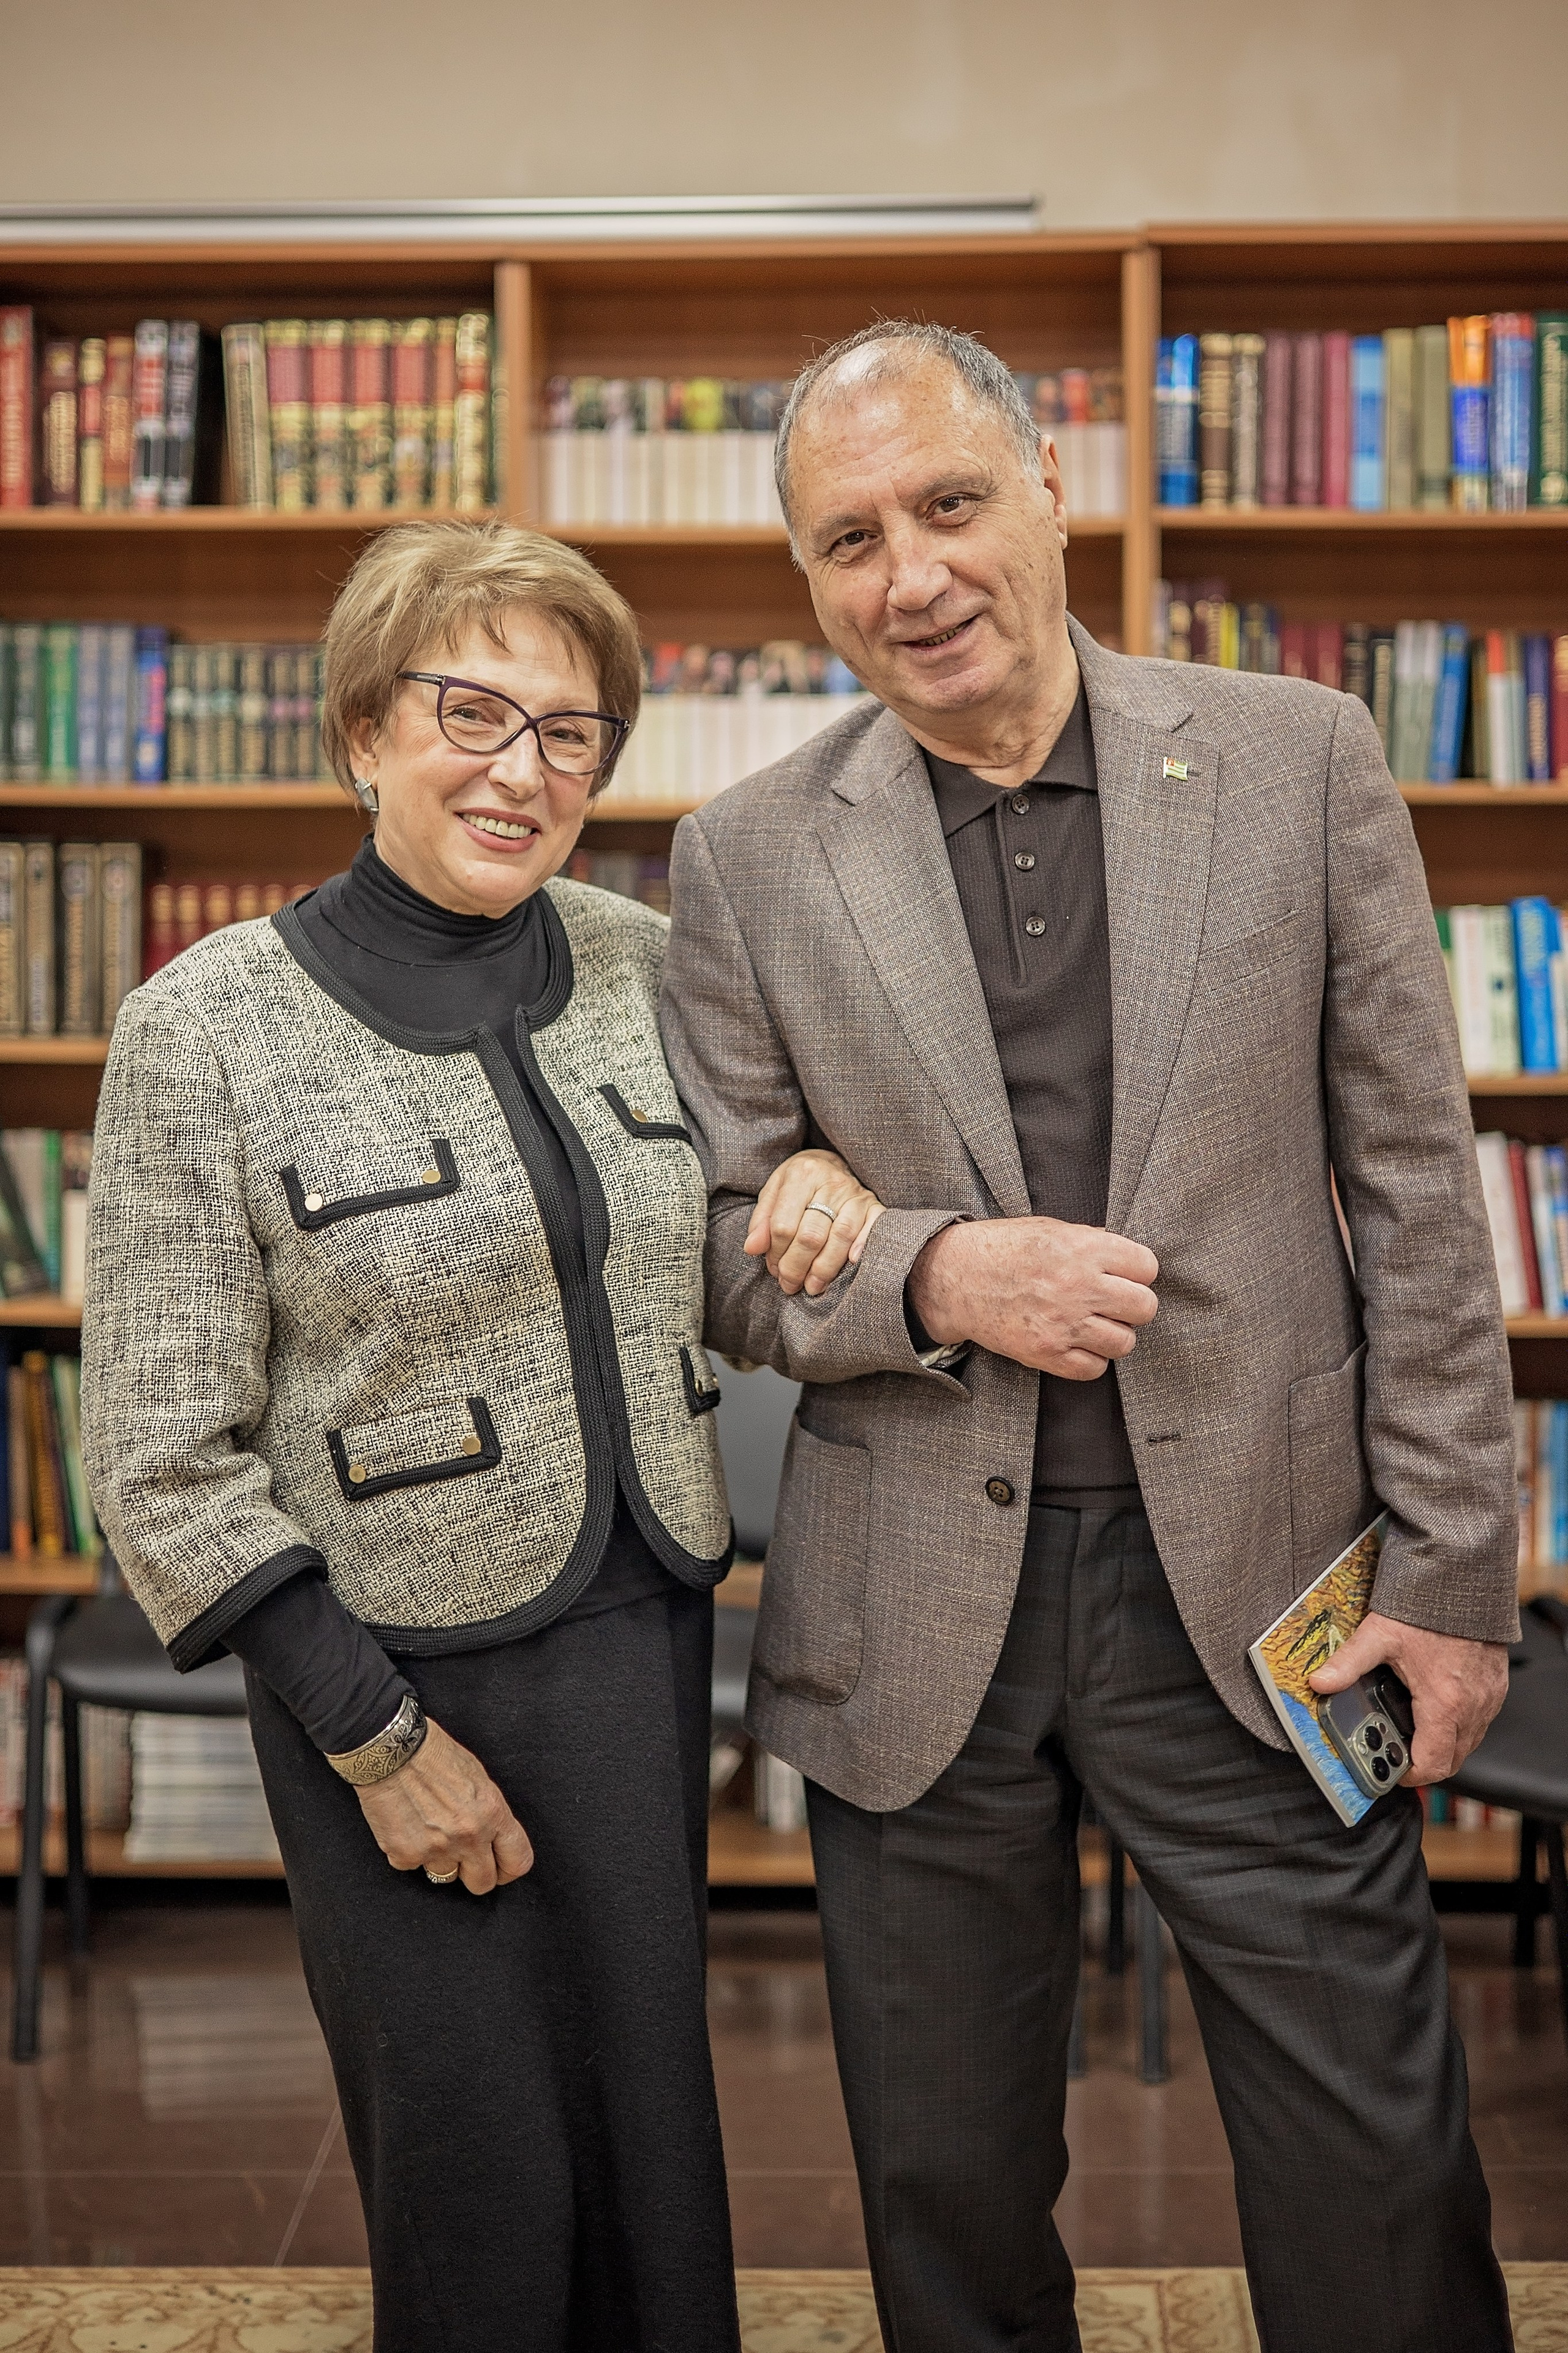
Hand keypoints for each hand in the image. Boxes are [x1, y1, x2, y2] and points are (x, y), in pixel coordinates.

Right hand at [354, 1716, 533, 1893]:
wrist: (390, 1751)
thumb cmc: (434, 1755)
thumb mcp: (478, 1779)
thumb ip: (489, 1815)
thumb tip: (493, 1840)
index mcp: (491, 1813)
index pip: (517, 1862)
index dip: (508, 1869)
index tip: (500, 1868)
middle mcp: (467, 1836)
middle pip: (482, 1883)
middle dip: (475, 1874)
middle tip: (465, 1858)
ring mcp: (435, 1849)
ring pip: (445, 1877)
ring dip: (440, 1860)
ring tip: (429, 1830)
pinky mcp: (404, 1855)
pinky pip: (413, 1866)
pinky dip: (410, 1851)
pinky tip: (406, 1825)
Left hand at [744, 1149, 885, 1297]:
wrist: (831, 1162)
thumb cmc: (798, 1183)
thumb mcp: (773, 1192)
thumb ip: (761, 1220)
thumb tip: (752, 1249)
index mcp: (801, 1175)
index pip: (784, 1225)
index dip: (776, 1254)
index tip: (773, 1270)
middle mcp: (830, 1182)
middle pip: (811, 1236)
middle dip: (797, 1267)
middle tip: (789, 1285)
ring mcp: (855, 1194)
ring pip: (841, 1237)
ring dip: (825, 1269)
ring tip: (812, 1287)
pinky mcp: (874, 1204)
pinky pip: (873, 1228)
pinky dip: (863, 1247)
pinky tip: (851, 1264)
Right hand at [907, 1216, 1157, 1376]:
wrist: (954, 1278)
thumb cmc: (1003, 1248)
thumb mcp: (1051, 1229)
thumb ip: (1092, 1242)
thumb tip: (1127, 1260)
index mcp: (1083, 1249)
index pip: (1147, 1267)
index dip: (1138, 1272)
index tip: (1125, 1275)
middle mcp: (1078, 1287)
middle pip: (1144, 1307)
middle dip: (1133, 1306)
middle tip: (1113, 1303)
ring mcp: (1063, 1324)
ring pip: (1124, 1342)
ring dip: (1113, 1335)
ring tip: (1093, 1324)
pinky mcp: (1046, 1353)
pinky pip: (1094, 1368)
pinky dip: (1090, 1359)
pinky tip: (1077, 1343)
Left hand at [1307, 1611, 1509, 1785]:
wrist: (1464, 1578)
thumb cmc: (1427, 1607)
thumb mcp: (1378, 1635)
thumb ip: (1347, 1664)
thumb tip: (1318, 1683)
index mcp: (1444, 1704)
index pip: (1433, 1764)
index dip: (1411, 1775)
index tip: (1393, 1770)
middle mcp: (1473, 1707)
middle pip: (1453, 1759)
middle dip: (1426, 1763)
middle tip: (1400, 1751)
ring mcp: (1489, 1697)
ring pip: (1469, 1741)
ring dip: (1445, 1744)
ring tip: (1416, 1729)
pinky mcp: (1497, 1685)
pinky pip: (1481, 1720)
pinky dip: (1462, 1724)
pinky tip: (1439, 1706)